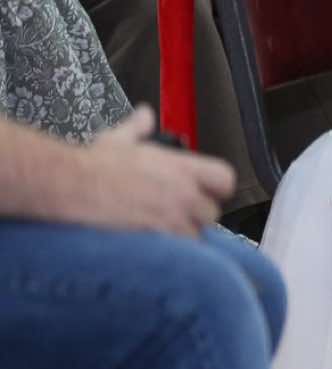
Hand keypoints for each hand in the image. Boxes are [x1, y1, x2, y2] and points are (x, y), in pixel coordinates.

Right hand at [68, 107, 234, 236]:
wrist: (69, 186)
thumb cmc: (92, 166)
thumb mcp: (119, 138)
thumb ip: (139, 127)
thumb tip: (144, 115)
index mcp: (181, 167)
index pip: (225, 179)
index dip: (216, 188)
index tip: (204, 192)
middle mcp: (183, 192)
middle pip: (212, 213)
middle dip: (196, 216)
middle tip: (175, 215)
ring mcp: (172, 218)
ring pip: (197, 235)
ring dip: (183, 236)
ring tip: (159, 231)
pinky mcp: (158, 240)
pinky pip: (179, 253)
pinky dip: (169, 252)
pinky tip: (151, 244)